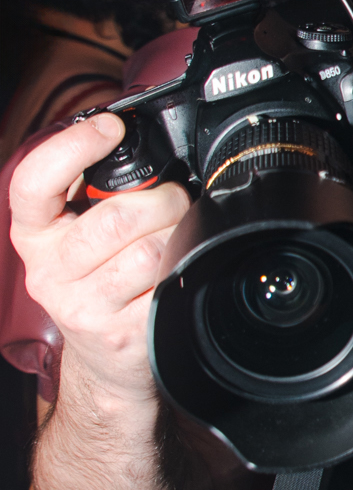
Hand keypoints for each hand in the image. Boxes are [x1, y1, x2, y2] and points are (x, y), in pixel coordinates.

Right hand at [8, 114, 188, 405]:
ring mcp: (82, 308)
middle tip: (176, 200)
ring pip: (148, 251)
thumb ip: (92, 193)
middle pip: (117, 216)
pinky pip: (166, 286)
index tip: (110, 127)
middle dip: (163, 200)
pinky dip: (181, 272)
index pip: (33, 181)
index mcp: (34, 235)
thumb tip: (132, 141)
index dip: (73, 146)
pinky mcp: (119, 335)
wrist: (105, 363)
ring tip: (177, 238)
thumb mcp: (78, 236)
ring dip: (178, 236)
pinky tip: (175, 273)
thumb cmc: (98, 284)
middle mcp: (49, 272)